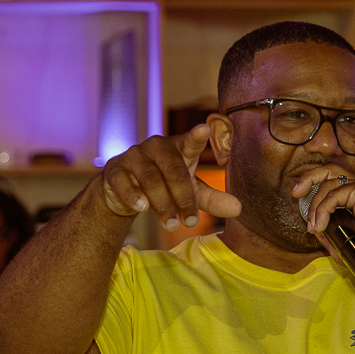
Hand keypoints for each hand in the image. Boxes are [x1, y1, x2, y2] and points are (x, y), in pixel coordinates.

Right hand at [97, 126, 240, 228]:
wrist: (125, 192)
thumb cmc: (165, 185)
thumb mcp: (191, 192)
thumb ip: (212, 199)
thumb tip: (239, 209)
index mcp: (179, 148)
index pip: (190, 141)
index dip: (197, 136)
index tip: (204, 129)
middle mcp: (157, 147)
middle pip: (173, 170)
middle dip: (183, 198)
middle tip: (190, 221)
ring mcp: (134, 156)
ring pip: (150, 179)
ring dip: (162, 203)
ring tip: (170, 225)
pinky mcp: (115, 169)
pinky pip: (123, 181)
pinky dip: (133, 195)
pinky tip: (141, 208)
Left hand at [291, 164, 354, 258]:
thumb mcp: (344, 236)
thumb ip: (329, 228)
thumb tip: (312, 227)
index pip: (330, 176)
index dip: (312, 178)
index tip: (298, 192)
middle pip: (328, 169)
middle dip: (308, 178)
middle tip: (295, 193)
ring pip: (328, 185)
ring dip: (315, 207)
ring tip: (314, 227)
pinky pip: (334, 196)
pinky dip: (323, 210)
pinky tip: (321, 225)